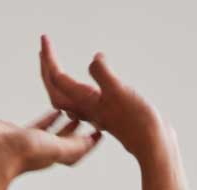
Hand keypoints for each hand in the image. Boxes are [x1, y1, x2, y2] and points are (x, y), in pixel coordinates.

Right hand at [0, 109, 102, 177]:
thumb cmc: (23, 154)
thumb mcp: (55, 147)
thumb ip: (74, 145)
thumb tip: (93, 141)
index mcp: (60, 154)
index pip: (82, 146)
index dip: (93, 138)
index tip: (104, 127)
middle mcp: (50, 149)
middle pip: (73, 138)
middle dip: (84, 127)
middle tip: (95, 116)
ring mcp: (37, 141)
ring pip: (58, 129)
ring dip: (68, 119)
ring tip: (79, 110)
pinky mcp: (24, 132)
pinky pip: (43, 123)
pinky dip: (51, 116)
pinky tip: (55, 108)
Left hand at [38, 35, 166, 160]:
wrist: (153, 143)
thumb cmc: (137, 120)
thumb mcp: (119, 91)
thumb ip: (103, 74)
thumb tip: (94, 59)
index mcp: (83, 102)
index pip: (56, 79)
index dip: (49, 58)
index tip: (45, 39)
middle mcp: (86, 109)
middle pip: (56, 90)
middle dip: (48, 67)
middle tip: (44, 45)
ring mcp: (95, 113)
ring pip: (67, 96)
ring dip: (58, 78)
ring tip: (54, 62)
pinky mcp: (106, 114)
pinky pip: (83, 100)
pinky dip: (76, 87)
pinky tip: (82, 83)